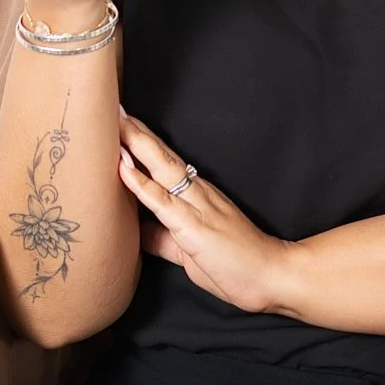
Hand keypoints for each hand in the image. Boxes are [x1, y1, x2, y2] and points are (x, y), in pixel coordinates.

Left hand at [117, 110, 294, 313]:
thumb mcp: (189, 252)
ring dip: (137, 145)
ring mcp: (197, 207)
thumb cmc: (236, 265)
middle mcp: (198, 194)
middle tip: (113, 108)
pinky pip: (162, 202)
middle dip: (136, 133)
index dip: (144, 144)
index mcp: (198, 197)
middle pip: (162, 156)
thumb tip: (138, 233)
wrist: (272, 276)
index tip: (123, 124)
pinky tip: (124, 166)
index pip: (166, 164)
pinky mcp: (194, 226)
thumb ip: (163, 240)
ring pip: (162, 168)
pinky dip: (141, 183)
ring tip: (115, 123)